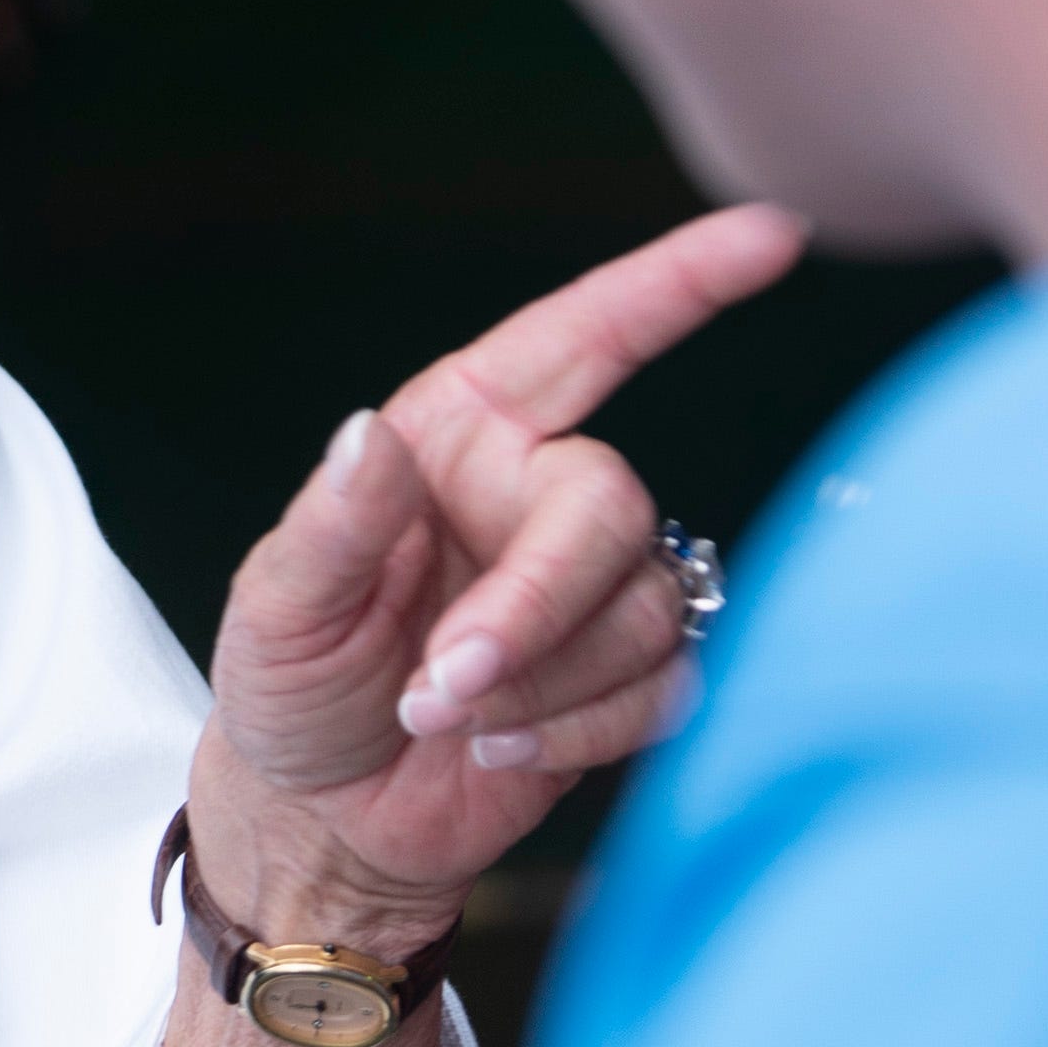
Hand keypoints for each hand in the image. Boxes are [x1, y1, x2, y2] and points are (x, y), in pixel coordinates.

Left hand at [183, 206, 804, 949]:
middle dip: (533, 610)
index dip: (677, 283)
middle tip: (441, 688)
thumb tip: (367, 435)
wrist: (324, 810)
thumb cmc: (291, 683)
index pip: (583, 335)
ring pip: (642, 610)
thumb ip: (330, 524)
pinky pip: (665, 688)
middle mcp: (538, 490)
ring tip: (445, 719)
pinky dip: (580, 733)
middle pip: (610, 508)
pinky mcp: (626, 676)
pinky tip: (500, 749)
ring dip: (541, 687)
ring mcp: (591, 585)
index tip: (769, 235)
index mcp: (461, 433)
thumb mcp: (278, 604)